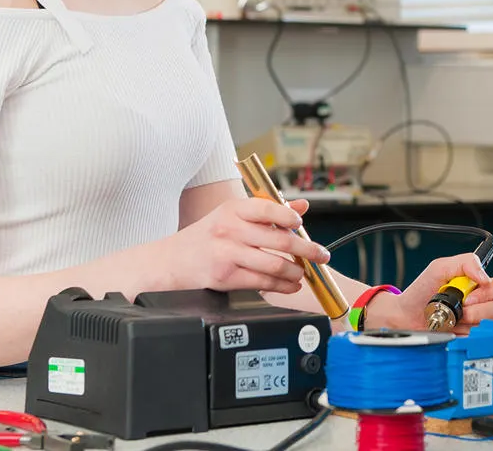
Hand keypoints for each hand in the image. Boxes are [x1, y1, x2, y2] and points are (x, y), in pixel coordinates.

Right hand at [166, 197, 329, 294]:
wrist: (171, 260)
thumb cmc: (205, 236)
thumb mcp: (231, 215)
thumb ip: (267, 210)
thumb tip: (301, 207)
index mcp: (233, 209)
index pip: (269, 208)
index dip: (291, 217)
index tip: (303, 225)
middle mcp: (230, 229)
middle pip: (279, 239)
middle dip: (307, 249)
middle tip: (321, 255)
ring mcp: (227, 253)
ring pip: (274, 264)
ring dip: (296, 271)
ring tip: (303, 273)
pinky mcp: (226, 277)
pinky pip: (262, 283)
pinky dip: (282, 286)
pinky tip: (290, 285)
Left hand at [363, 253, 492, 334]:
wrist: (405, 315)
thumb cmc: (421, 290)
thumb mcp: (440, 267)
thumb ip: (465, 263)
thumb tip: (485, 277)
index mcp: (476, 285)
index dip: (487, 294)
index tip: (468, 295)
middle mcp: (478, 303)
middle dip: (477, 309)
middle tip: (460, 307)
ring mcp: (473, 322)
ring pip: (486, 325)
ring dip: (466, 321)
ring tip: (450, 316)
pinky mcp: (465, 338)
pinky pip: (473, 337)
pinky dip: (460, 332)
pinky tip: (449, 326)